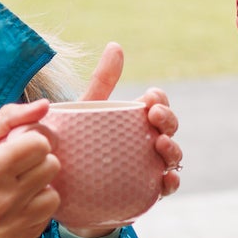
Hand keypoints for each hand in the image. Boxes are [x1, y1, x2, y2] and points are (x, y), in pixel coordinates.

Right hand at [0, 100, 60, 237]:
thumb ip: (8, 120)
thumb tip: (44, 105)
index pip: (41, 143)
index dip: (33, 142)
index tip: (20, 149)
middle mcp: (8, 196)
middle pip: (52, 166)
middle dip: (38, 163)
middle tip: (18, 169)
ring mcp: (16, 222)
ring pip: (54, 194)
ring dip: (40, 189)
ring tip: (19, 190)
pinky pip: (46, 218)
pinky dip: (35, 211)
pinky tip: (16, 209)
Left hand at [66, 43, 184, 236]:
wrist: (64, 191)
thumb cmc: (78, 146)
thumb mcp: (86, 112)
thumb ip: (102, 82)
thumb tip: (116, 45)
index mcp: (135, 120)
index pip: (157, 104)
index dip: (159, 100)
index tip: (149, 98)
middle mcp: (146, 142)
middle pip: (169, 127)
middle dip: (168, 119)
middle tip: (154, 116)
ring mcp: (148, 167)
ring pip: (172, 156)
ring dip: (172, 148)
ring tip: (160, 145)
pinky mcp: (145, 192)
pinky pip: (166, 188)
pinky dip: (172, 182)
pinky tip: (167, 178)